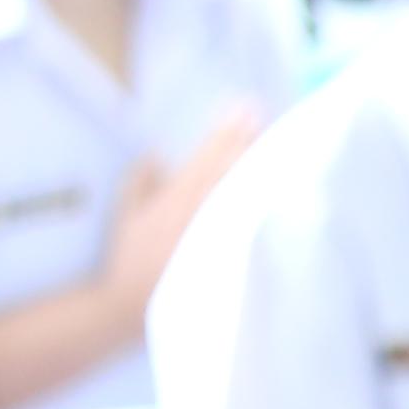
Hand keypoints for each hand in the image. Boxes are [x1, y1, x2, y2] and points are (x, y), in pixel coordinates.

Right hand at [103, 112, 263, 302]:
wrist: (134, 301)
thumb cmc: (129, 257)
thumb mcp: (127, 214)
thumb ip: (141, 181)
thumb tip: (157, 155)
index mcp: (176, 196)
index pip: (208, 155)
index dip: (227, 130)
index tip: (243, 107)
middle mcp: (200, 210)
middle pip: (232, 167)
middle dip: (249, 139)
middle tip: (265, 113)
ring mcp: (217, 232)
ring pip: (245, 190)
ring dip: (260, 164)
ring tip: (278, 141)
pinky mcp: (229, 253)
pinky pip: (251, 220)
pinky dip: (264, 200)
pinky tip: (281, 186)